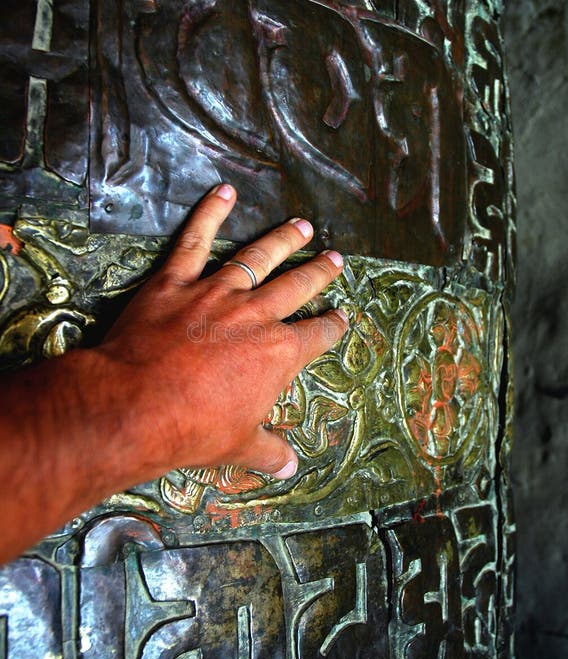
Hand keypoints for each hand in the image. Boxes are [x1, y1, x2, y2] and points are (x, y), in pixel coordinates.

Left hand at [96, 183, 348, 481]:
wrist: (135, 405)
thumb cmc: (191, 429)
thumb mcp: (238, 446)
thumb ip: (269, 451)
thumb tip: (291, 466)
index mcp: (277, 354)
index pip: (316, 336)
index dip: (332, 327)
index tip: (341, 318)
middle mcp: (255, 315)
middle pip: (296, 287)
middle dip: (319, 273)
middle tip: (335, 259)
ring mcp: (216, 293)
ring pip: (257, 258)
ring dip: (282, 240)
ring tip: (301, 226)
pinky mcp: (176, 281)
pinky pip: (195, 240)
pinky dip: (209, 212)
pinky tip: (224, 191)